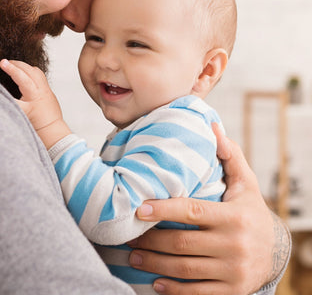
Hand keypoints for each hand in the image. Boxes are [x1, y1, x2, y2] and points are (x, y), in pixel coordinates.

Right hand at [0, 59, 70, 147]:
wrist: (51, 128)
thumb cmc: (35, 124)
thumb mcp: (20, 115)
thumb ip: (10, 103)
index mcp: (32, 99)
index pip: (21, 82)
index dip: (11, 71)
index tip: (2, 63)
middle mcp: (40, 92)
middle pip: (28, 73)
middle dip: (15, 65)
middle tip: (3, 62)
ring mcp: (45, 89)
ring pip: (35, 71)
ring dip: (23, 66)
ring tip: (11, 64)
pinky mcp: (48, 88)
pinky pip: (39, 74)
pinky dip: (30, 70)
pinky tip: (23, 71)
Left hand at [128, 124, 289, 294]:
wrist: (276, 250)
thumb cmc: (250, 210)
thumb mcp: (245, 182)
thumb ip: (229, 154)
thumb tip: (213, 126)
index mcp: (234, 217)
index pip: (191, 212)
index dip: (163, 210)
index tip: (139, 208)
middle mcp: (234, 245)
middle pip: (182, 243)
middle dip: (150, 241)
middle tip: (128, 236)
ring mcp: (233, 272)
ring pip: (185, 269)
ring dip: (154, 264)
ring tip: (133, 257)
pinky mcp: (232, 291)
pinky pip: (197, 292)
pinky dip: (173, 290)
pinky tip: (155, 283)